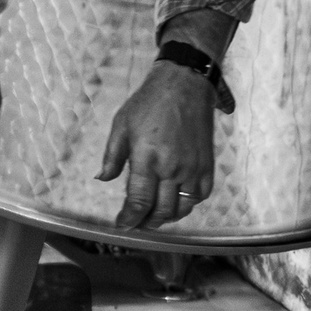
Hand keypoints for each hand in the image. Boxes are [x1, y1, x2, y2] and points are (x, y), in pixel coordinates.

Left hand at [97, 63, 217, 231]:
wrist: (184, 85)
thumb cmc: (149, 103)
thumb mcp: (121, 126)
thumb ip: (112, 157)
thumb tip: (103, 179)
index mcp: (148, 159)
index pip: (139, 201)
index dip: (130, 218)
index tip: (123, 224)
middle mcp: (173, 168)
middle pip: (161, 210)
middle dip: (147, 222)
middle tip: (137, 223)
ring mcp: (193, 168)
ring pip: (183, 207)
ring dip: (168, 217)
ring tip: (155, 217)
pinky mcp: (207, 165)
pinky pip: (200, 195)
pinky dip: (188, 204)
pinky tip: (176, 202)